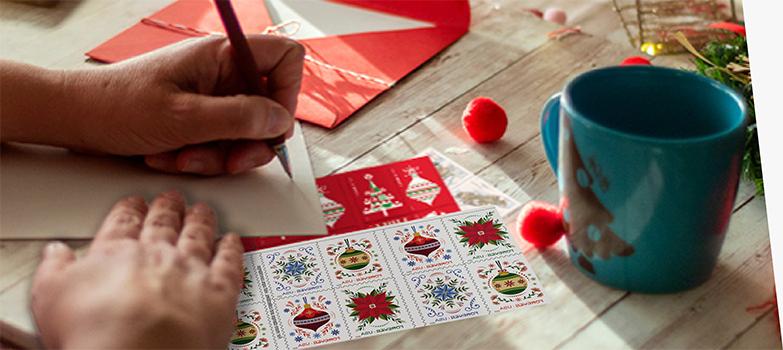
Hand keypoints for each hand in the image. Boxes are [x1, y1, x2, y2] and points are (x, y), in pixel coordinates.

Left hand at [1, 35, 303, 174]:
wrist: (75, 120)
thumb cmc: (119, 107)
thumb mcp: (184, 118)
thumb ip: (240, 118)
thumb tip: (281, 121)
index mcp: (222, 56)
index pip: (285, 58)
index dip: (289, 92)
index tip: (272, 124)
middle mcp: (222, 74)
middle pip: (268, 107)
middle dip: (250, 141)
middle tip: (231, 160)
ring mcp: (211, 98)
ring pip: (245, 133)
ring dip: (219, 155)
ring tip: (183, 157)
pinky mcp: (199, 120)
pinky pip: (221, 144)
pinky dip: (201, 158)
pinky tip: (171, 157)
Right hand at [31, 192, 244, 348]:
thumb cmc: (95, 333)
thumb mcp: (51, 298)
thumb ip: (55, 270)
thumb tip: (55, 253)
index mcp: (117, 253)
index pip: (123, 223)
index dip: (129, 210)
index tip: (133, 203)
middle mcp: (158, 255)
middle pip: (164, 223)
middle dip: (168, 208)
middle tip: (171, 198)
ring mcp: (192, 270)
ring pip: (199, 235)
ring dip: (201, 220)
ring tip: (202, 210)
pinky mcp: (220, 291)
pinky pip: (230, 262)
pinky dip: (232, 248)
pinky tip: (232, 240)